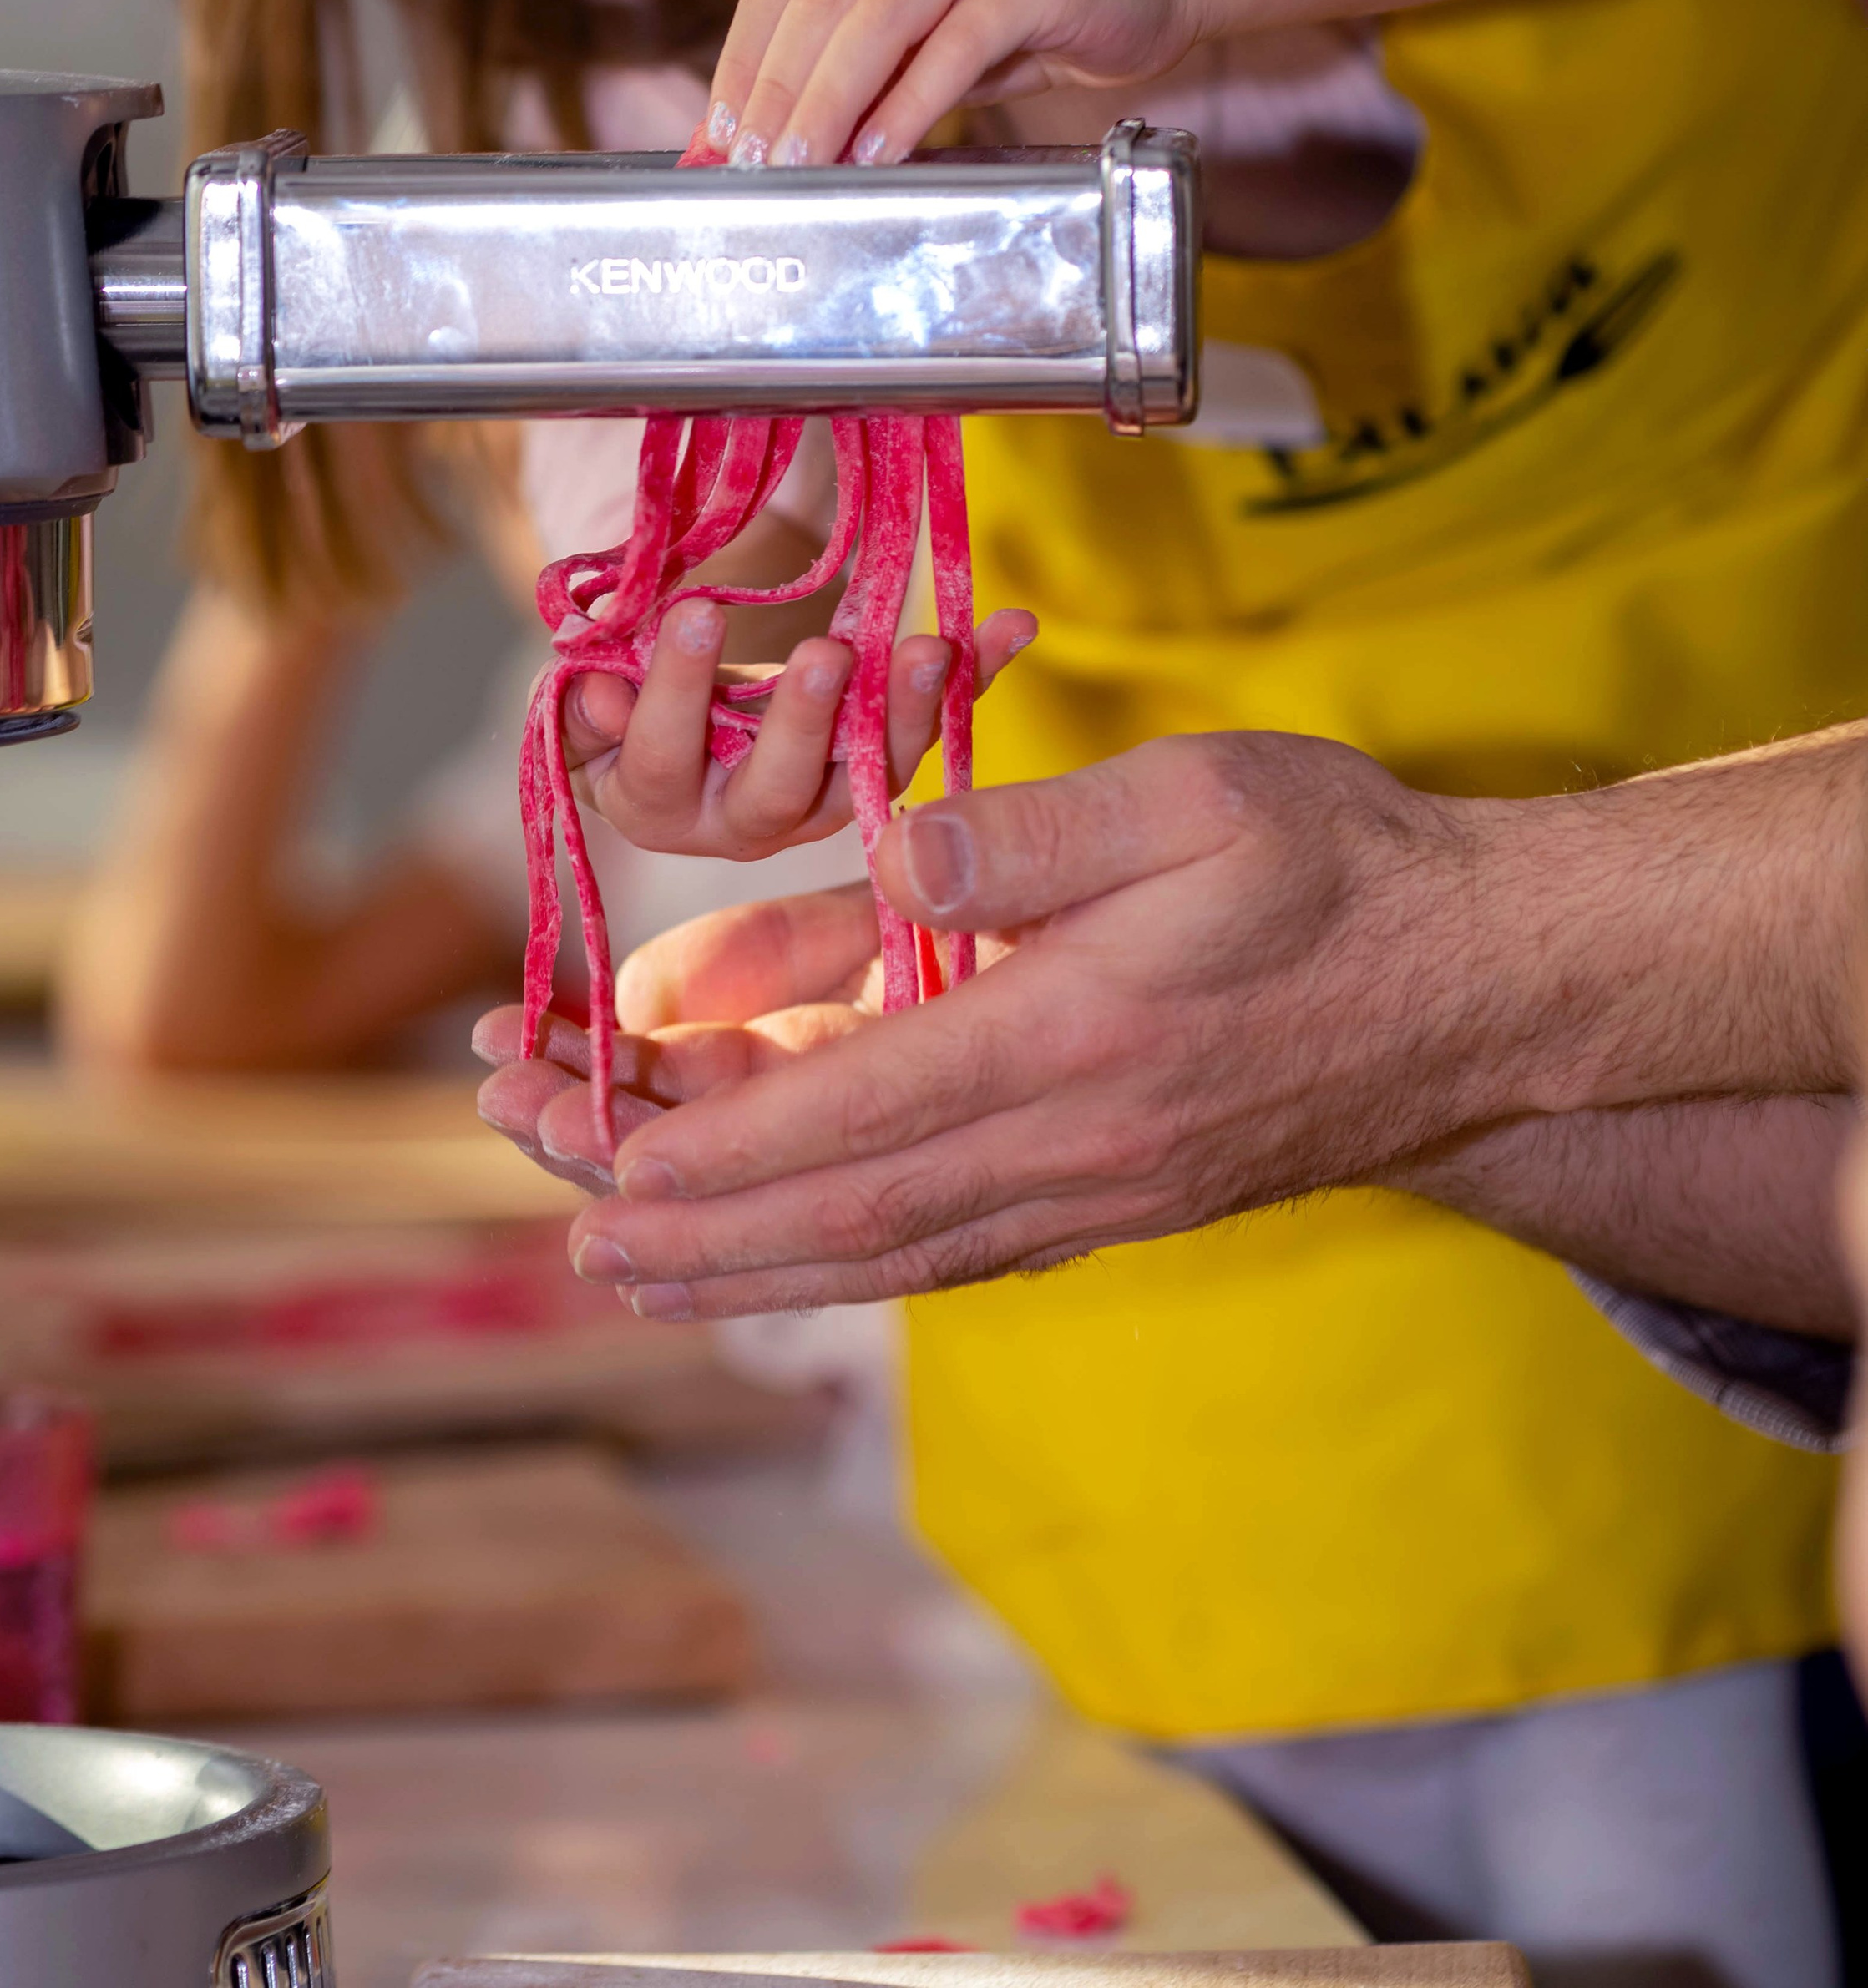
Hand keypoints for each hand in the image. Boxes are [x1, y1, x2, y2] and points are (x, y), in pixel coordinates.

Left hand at [516, 729, 1544, 1315]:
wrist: (1491, 986)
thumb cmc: (1342, 863)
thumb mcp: (1194, 794)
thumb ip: (1030, 829)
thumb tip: (890, 846)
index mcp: (1075, 1036)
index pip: (859, 1109)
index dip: (721, 1141)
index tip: (607, 1157)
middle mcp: (1080, 1145)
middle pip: (853, 1211)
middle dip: (703, 1227)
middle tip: (577, 1233)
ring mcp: (1108, 1192)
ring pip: (899, 1252)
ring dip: (760, 1268)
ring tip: (643, 1274)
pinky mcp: (1130, 1201)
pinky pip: (964, 1253)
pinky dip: (857, 1266)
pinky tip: (800, 1265)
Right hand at [561, 596, 1035, 858]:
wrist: (682, 722)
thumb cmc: (625, 702)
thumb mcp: (591, 697)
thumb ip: (590, 697)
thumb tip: (600, 687)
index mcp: (658, 804)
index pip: (664, 762)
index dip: (675, 696)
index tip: (693, 614)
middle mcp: (746, 821)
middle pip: (780, 790)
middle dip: (805, 720)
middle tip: (827, 654)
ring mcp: (822, 799)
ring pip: (868, 771)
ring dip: (905, 709)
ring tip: (930, 647)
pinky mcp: (876, 766)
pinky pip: (931, 726)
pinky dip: (974, 678)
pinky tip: (1013, 626)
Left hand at [706, 0, 1192, 169]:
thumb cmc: (1014, 6)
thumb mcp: (917, 20)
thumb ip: (850, 57)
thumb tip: (760, 139)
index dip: (742, 57)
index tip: (716, 134)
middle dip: (777, 91)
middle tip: (751, 166)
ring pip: (876, 18)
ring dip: (829, 103)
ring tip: (801, 167)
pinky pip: (953, 46)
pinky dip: (908, 107)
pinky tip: (878, 154)